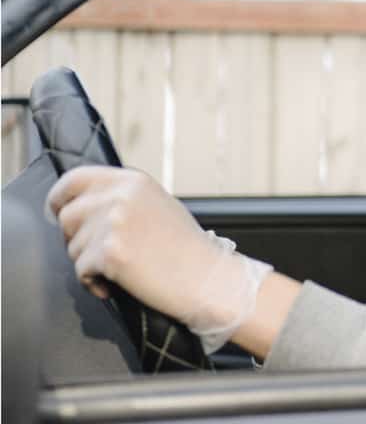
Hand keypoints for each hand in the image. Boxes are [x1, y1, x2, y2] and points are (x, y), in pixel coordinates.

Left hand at [47, 166, 271, 352]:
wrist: (207, 277)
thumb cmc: (185, 249)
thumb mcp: (156, 206)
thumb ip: (121, 198)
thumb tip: (81, 205)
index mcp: (133, 180)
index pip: (73, 179)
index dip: (60, 199)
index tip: (60, 214)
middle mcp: (121, 195)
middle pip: (67, 216)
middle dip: (76, 239)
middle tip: (102, 253)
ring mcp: (114, 222)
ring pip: (71, 246)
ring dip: (88, 262)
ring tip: (120, 269)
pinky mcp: (110, 252)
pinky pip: (80, 270)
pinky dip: (94, 282)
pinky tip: (117, 283)